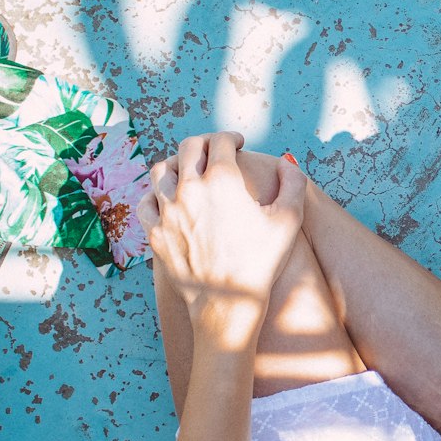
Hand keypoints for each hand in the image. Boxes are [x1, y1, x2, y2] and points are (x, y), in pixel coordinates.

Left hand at [138, 133, 305, 337]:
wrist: (227, 303)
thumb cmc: (261, 262)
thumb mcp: (289, 220)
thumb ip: (294, 183)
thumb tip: (286, 162)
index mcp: (222, 181)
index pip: (220, 142)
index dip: (231, 138)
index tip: (237, 143)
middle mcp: (189, 190)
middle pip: (188, 148)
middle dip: (204, 143)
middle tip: (215, 150)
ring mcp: (167, 211)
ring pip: (162, 169)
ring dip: (177, 163)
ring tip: (188, 169)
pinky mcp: (155, 232)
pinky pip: (146, 201)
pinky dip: (156, 193)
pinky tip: (168, 198)